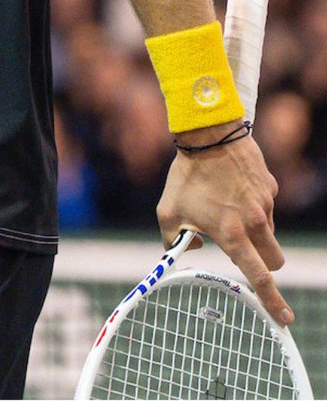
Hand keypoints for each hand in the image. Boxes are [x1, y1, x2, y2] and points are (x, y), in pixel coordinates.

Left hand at [157, 130, 293, 324]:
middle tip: (241, 249)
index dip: (272, 301)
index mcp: (232, 234)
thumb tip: (189, 250)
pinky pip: (267, 206)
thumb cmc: (186, 174)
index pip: (258, 276)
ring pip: (269, 233)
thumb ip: (173, 240)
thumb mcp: (168, 210)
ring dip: (255, 232)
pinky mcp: (270, 187)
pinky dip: (254, 206)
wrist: (209, 135)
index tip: (284, 319)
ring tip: (226, 206)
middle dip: (263, 263)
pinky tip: (233, 188)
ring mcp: (266, 204)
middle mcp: (254, 222)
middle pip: (274, 260)